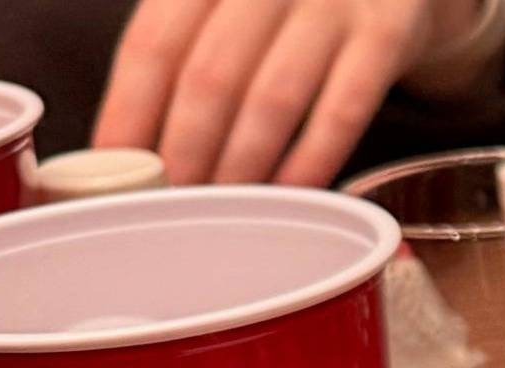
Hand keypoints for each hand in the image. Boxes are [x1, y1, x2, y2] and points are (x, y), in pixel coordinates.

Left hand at [92, 0, 483, 188]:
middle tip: (175, 203)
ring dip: (245, 163)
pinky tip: (295, 193)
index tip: (115, 167)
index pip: (153, 43)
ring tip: (228, 209)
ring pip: (273, 97)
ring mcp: (332, 0)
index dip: (130, 110)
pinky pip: (344, 108)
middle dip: (187, 150)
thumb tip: (129, 143)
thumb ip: (190, 47)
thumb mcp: (234, 3)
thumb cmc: (298, 4)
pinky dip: (314, 157)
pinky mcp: (389, 31)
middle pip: (209, 76)